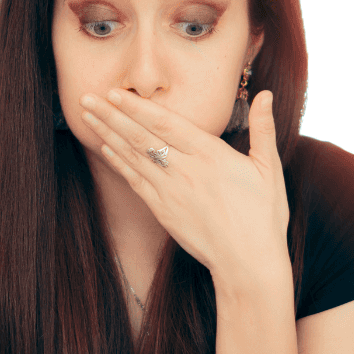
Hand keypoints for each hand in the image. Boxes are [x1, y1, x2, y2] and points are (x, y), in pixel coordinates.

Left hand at [80, 89, 289, 280]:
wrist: (247, 261)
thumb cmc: (263, 215)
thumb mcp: (268, 168)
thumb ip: (263, 129)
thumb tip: (266, 95)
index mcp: (211, 154)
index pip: (166, 122)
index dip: (137, 107)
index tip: (114, 92)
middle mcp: (185, 170)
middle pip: (141, 136)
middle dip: (111, 115)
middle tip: (85, 98)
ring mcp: (170, 191)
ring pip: (132, 156)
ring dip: (107, 134)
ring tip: (86, 116)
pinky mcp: (162, 210)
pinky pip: (134, 181)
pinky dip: (118, 162)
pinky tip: (104, 147)